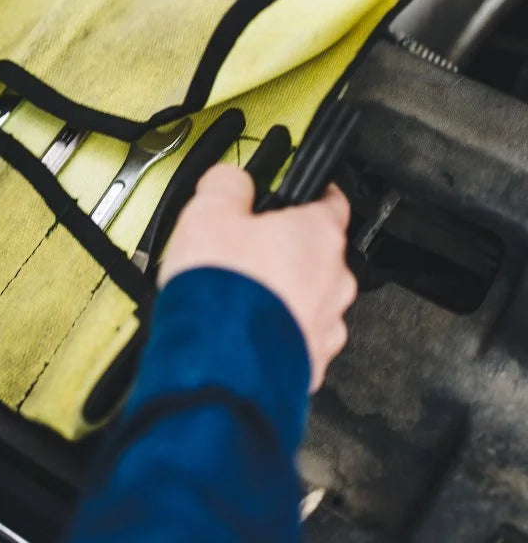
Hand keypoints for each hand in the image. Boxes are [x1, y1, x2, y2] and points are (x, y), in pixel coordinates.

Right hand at [157, 165, 356, 389]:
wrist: (220, 363)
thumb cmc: (223, 288)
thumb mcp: (208, 212)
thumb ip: (227, 184)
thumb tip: (232, 178)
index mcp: (317, 235)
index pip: (332, 200)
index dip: (312, 191)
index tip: (299, 190)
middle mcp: (334, 281)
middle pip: (316, 253)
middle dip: (285, 250)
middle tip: (246, 250)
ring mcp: (325, 326)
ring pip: (308, 298)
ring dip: (281, 294)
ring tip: (238, 296)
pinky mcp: (311, 364)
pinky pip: (295, 337)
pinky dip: (275, 331)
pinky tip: (242, 328)